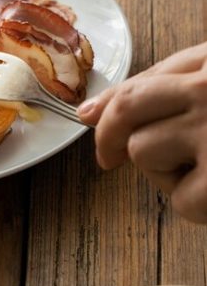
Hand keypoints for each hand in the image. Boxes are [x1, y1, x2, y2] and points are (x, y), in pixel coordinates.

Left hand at [78, 43, 206, 222]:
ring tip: (205, 173)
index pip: (146, 78)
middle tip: (107, 158)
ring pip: (143, 151)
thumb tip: (93, 110)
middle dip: (109, 136)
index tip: (90, 114)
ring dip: (165, 172)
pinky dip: (197, 206)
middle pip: (129, 107)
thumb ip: (173, 86)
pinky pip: (181, 199)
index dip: (111, 101)